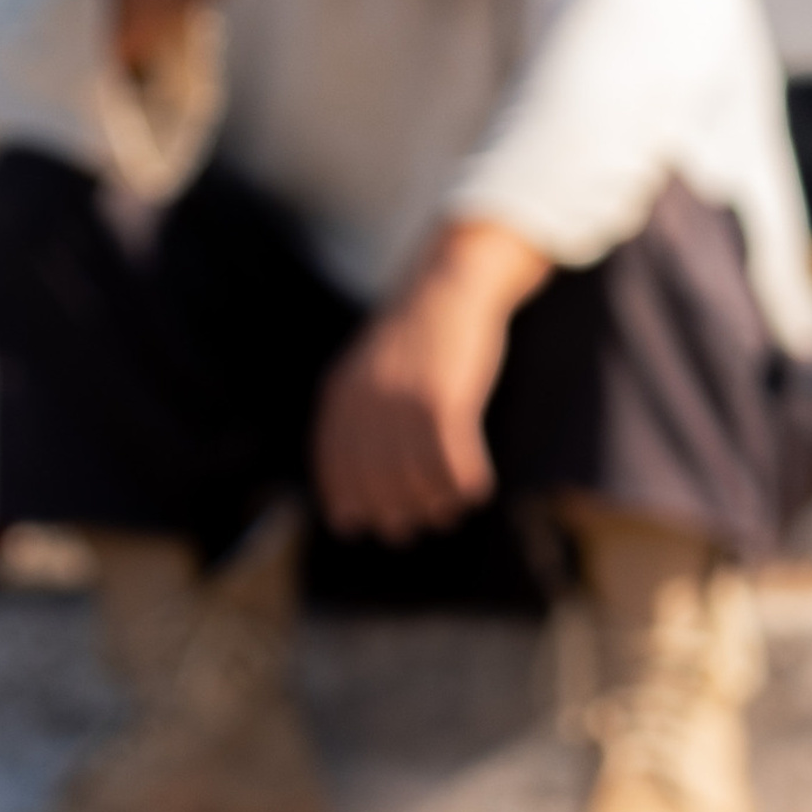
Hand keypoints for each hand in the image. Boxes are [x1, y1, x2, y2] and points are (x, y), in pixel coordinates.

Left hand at [313, 222, 549, 540]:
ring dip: (435, 501)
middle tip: (414, 525)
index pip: (334, 460)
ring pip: (417, 475)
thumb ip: (358, 411)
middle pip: (376, 478)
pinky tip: (477, 490)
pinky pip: (454, 460)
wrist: (452, 286)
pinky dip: (466, 482)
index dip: (343, 498)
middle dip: (394, 511)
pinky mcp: (448, 398)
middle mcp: (369, 399)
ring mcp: (408, 398)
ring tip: (448, 510)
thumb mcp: (371, 367)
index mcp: (343, 390)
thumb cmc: (417, 336)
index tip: (354, 526)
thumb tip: (361, 477)